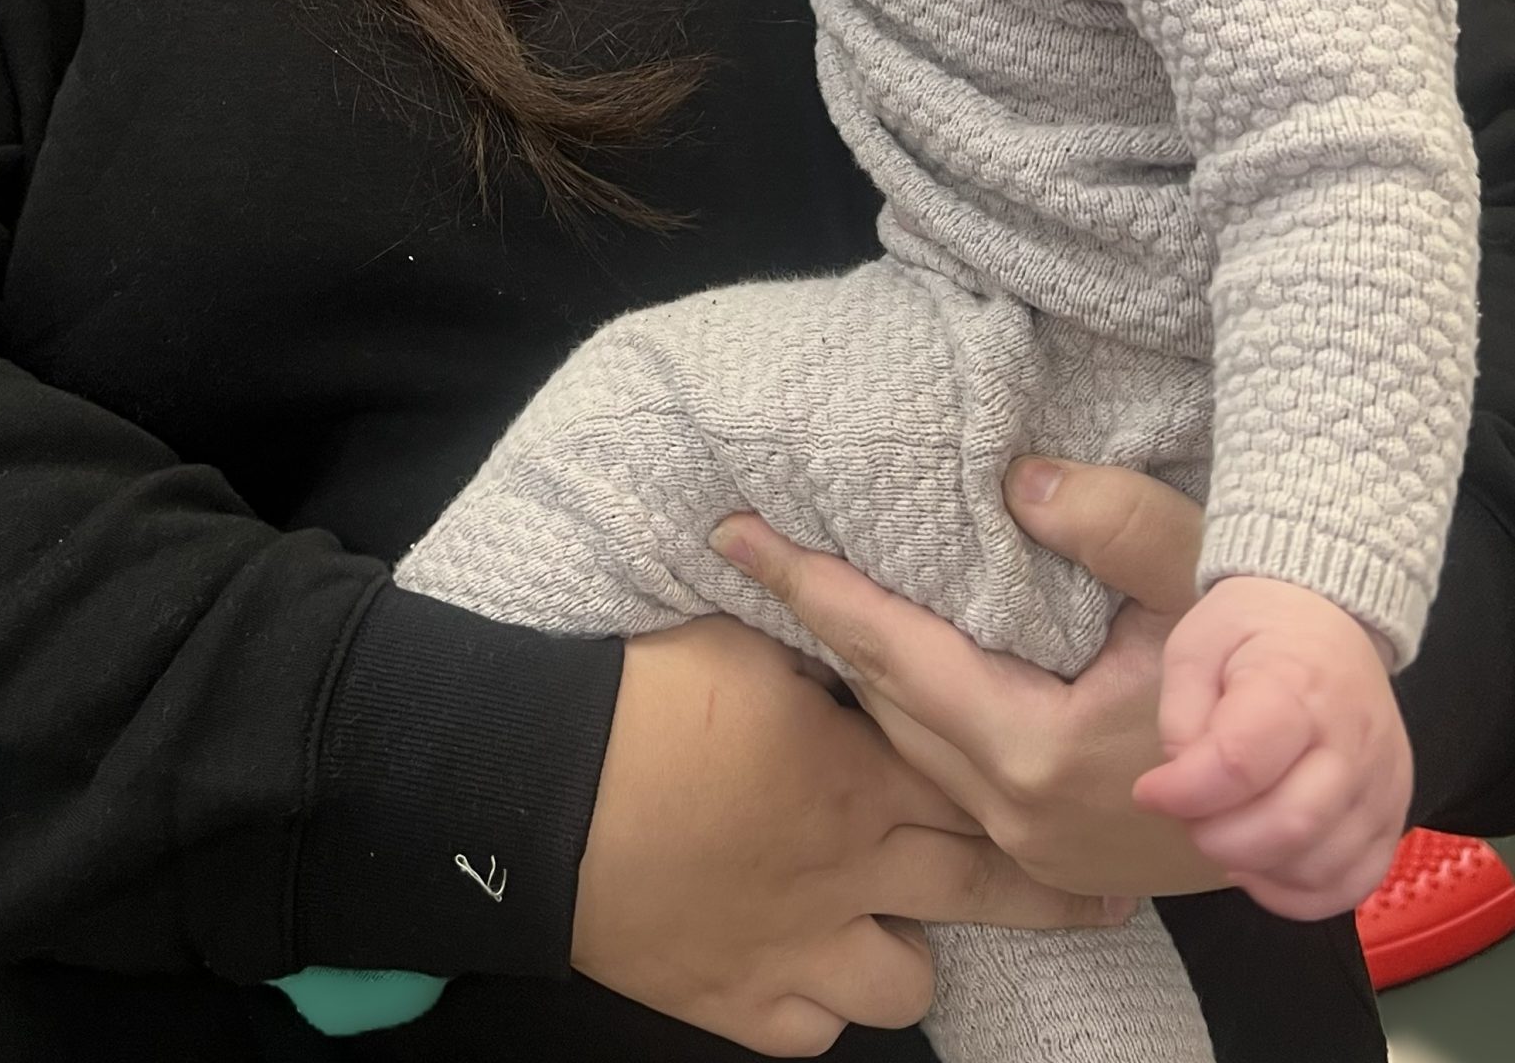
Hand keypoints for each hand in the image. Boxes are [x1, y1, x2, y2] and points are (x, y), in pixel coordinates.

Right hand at [573, 617, 1129, 1059]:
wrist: (540, 786)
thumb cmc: (642, 694)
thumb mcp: (744, 640)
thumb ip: (823, 646)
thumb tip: (864, 618)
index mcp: (857, 774)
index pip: (978, 781)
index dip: (1039, 788)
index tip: (1095, 795)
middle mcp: (849, 871)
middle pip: (983, 889)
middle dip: (1049, 893)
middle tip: (1100, 895)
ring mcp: (797, 946)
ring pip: (908, 982)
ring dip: (913, 950)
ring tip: (903, 918)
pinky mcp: (737, 999)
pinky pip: (815, 1028)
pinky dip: (822, 999)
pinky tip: (818, 963)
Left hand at [709, 459, 1225, 899]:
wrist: (1325, 784)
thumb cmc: (1263, 672)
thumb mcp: (1200, 579)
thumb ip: (1112, 524)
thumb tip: (1018, 478)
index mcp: (1032, 746)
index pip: (888, 649)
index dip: (808, 585)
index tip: (735, 533)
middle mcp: (1012, 809)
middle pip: (880, 701)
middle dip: (812, 621)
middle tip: (748, 546)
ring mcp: (1027, 845)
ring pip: (903, 744)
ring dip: (854, 668)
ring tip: (802, 592)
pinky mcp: (1044, 856)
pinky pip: (942, 772)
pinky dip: (903, 712)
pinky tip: (887, 666)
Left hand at [1133, 576, 1409, 920]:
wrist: (1329, 615)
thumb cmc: (1253, 628)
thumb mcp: (1195, 644)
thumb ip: (1181, 714)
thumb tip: (1181, 784)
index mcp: (1298, 684)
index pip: (1241, 762)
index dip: (1185, 791)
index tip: (1150, 791)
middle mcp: (1353, 741)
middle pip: (1289, 824)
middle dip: (1217, 837)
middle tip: (1187, 817)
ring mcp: (1382, 784)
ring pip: (1322, 864)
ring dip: (1257, 865)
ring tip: (1222, 832)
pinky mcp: (1392, 815)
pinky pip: (1355, 883)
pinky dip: (1301, 894)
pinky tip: (1261, 866)